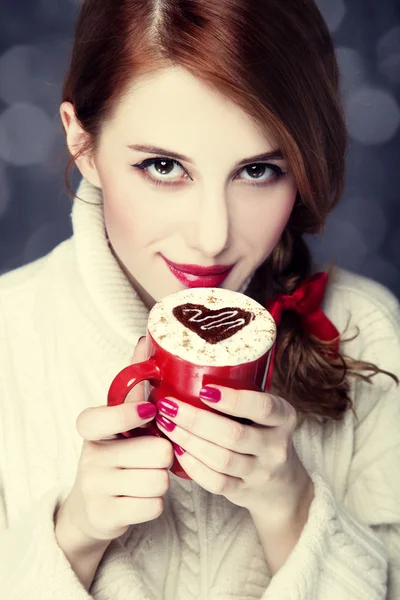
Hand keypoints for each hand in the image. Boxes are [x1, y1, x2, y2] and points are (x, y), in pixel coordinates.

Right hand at [56, 338, 173, 543]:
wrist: (93, 508)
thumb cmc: (116, 453)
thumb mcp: (120, 420)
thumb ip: (134, 384)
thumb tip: (145, 340)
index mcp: (92, 429)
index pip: (101, 418)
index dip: (128, 415)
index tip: (149, 414)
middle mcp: (89, 456)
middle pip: (156, 451)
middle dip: (164, 455)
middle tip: (153, 456)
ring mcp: (94, 488)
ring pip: (159, 480)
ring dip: (162, 479)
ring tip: (147, 475)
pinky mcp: (105, 516)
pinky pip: (154, 506)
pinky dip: (155, 503)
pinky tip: (141, 497)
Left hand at [155, 386, 310, 516]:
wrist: (281, 483)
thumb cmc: (259, 430)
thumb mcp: (262, 407)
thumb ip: (236, 385)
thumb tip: (171, 351)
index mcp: (283, 416)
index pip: (262, 406)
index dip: (233, 400)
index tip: (204, 390)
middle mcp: (276, 445)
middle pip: (234, 435)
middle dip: (196, 420)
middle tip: (168, 406)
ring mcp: (262, 471)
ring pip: (222, 460)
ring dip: (188, 441)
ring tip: (165, 424)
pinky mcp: (245, 492)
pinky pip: (216, 482)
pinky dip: (193, 467)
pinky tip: (177, 451)